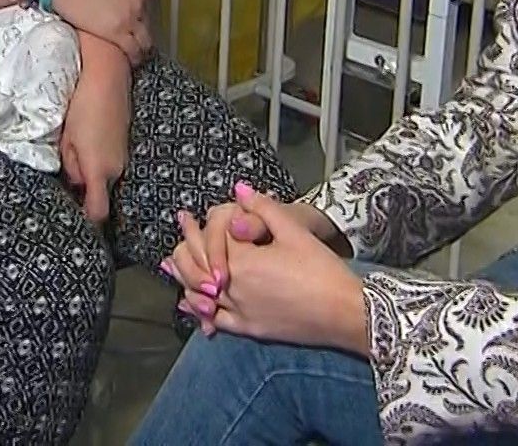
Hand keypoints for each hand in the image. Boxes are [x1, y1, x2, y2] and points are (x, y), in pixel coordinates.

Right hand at [50, 0, 155, 63]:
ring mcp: (129, 19)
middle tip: (132, 40)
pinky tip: (130, 61)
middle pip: (146, 26)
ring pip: (144, 41)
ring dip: (140, 48)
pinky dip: (134, 57)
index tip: (133, 25)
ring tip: (134, 55)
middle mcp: (137, 3)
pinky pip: (133, 50)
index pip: (147, 10)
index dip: (139, 19)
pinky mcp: (116, 33)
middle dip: (140, 33)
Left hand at [60, 50, 130, 222]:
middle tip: (66, 178)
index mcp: (99, 170)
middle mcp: (116, 168)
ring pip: (106, 178)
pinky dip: (100, 162)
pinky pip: (112, 164)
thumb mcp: (67, 140)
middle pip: (101, 195)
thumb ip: (71, 167)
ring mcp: (124, 156)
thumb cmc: (83, 106)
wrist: (107, 76)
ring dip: (92, 175)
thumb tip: (74, 182)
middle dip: (85, 192)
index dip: (87, 221)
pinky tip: (88, 143)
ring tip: (75, 153)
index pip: (98, 212)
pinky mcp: (126, 145)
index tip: (76, 223)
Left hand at [165, 183, 347, 334]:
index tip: (184, 215)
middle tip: (177, 236)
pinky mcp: (250, 329)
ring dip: (183, 278)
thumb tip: (238, 188)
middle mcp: (234, 288)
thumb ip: (263, 208)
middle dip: (183, 249)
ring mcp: (240, 312)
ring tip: (172, 264)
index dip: (195, 226)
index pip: (208, 240)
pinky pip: (216, 320)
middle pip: (196, 267)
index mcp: (243, 261)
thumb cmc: (322, 270)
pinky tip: (192, 303)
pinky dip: (199, 310)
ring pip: (199, 295)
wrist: (345, 312)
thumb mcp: (295, 231)